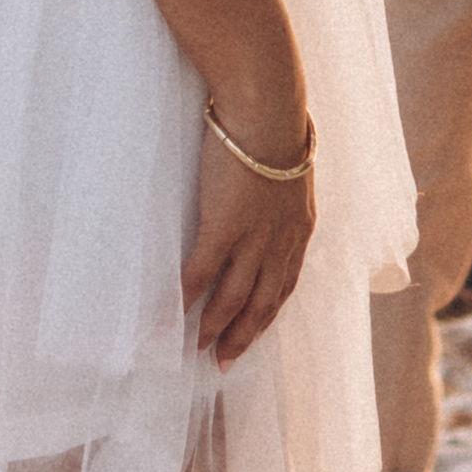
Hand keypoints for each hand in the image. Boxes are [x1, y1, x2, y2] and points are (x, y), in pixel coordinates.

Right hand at [185, 101, 317, 365]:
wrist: (268, 110)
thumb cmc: (275, 126)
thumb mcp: (290, 167)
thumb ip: (279, 189)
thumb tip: (265, 191)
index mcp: (299, 229)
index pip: (285, 285)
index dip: (267, 314)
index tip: (254, 333)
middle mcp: (281, 243)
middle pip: (262, 303)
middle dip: (243, 335)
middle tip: (224, 362)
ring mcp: (253, 239)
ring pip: (233, 298)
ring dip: (215, 328)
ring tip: (197, 348)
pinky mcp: (223, 228)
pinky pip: (201, 274)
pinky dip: (187, 299)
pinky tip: (173, 314)